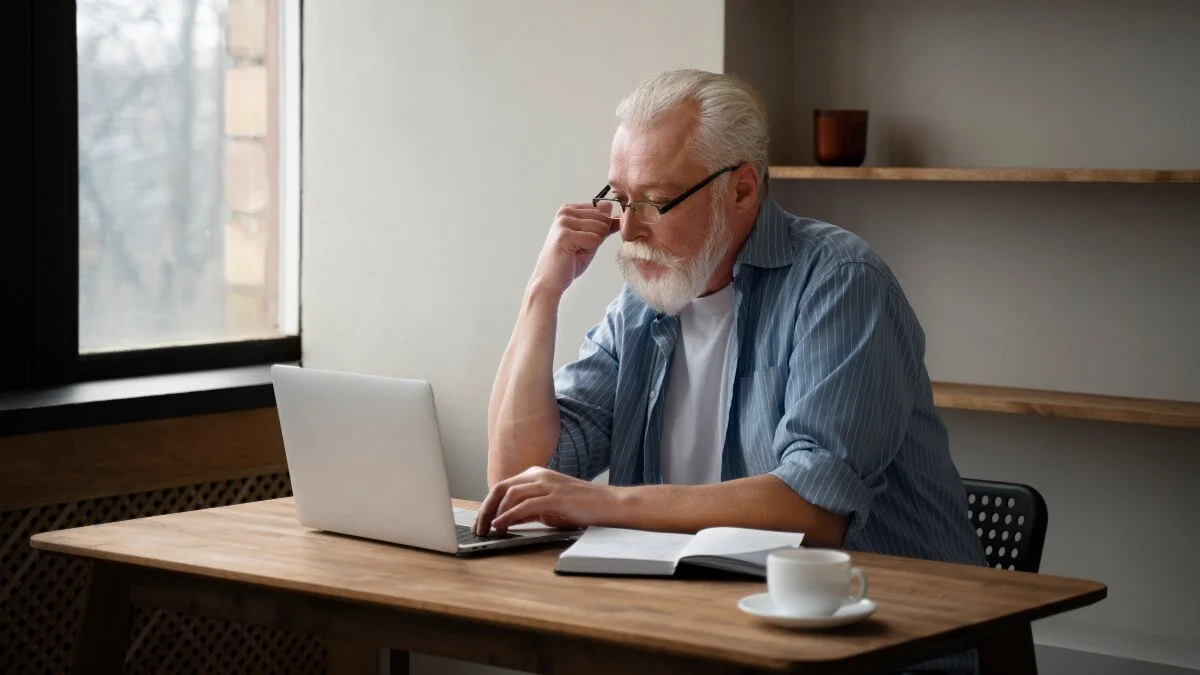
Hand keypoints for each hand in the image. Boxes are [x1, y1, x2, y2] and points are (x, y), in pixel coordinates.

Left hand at [473, 466, 620, 534]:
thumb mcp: (548, 507)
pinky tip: (500, 526)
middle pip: (500, 489)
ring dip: (494, 514)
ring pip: (509, 495)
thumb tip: (505, 520)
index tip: (480, 522)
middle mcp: (538, 475)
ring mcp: (546, 485)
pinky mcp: (554, 497)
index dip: (487, 505)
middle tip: (477, 527)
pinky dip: (508, 516)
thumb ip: (527, 510)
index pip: (502, 487)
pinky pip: (524, 506)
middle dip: (485, 509)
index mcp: (535, 475)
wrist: (608, 505)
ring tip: (487, 530)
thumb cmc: (580, 507)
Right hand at [529, 203, 618, 296]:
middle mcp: (566, 211)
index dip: (601, 229)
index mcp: (570, 209)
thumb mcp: (591, 240)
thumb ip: (604, 227)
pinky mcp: (565, 235)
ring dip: (592, 244)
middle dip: (598, 237)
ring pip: (601, 228)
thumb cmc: (569, 261)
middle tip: (579, 248)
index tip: (584, 240)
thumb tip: (620, 215)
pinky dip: (589, 250)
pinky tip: (573, 254)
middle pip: (604, 218)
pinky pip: (595, 239)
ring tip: (576, 250)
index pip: (603, 209)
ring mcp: (564, 222)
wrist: (551, 280)